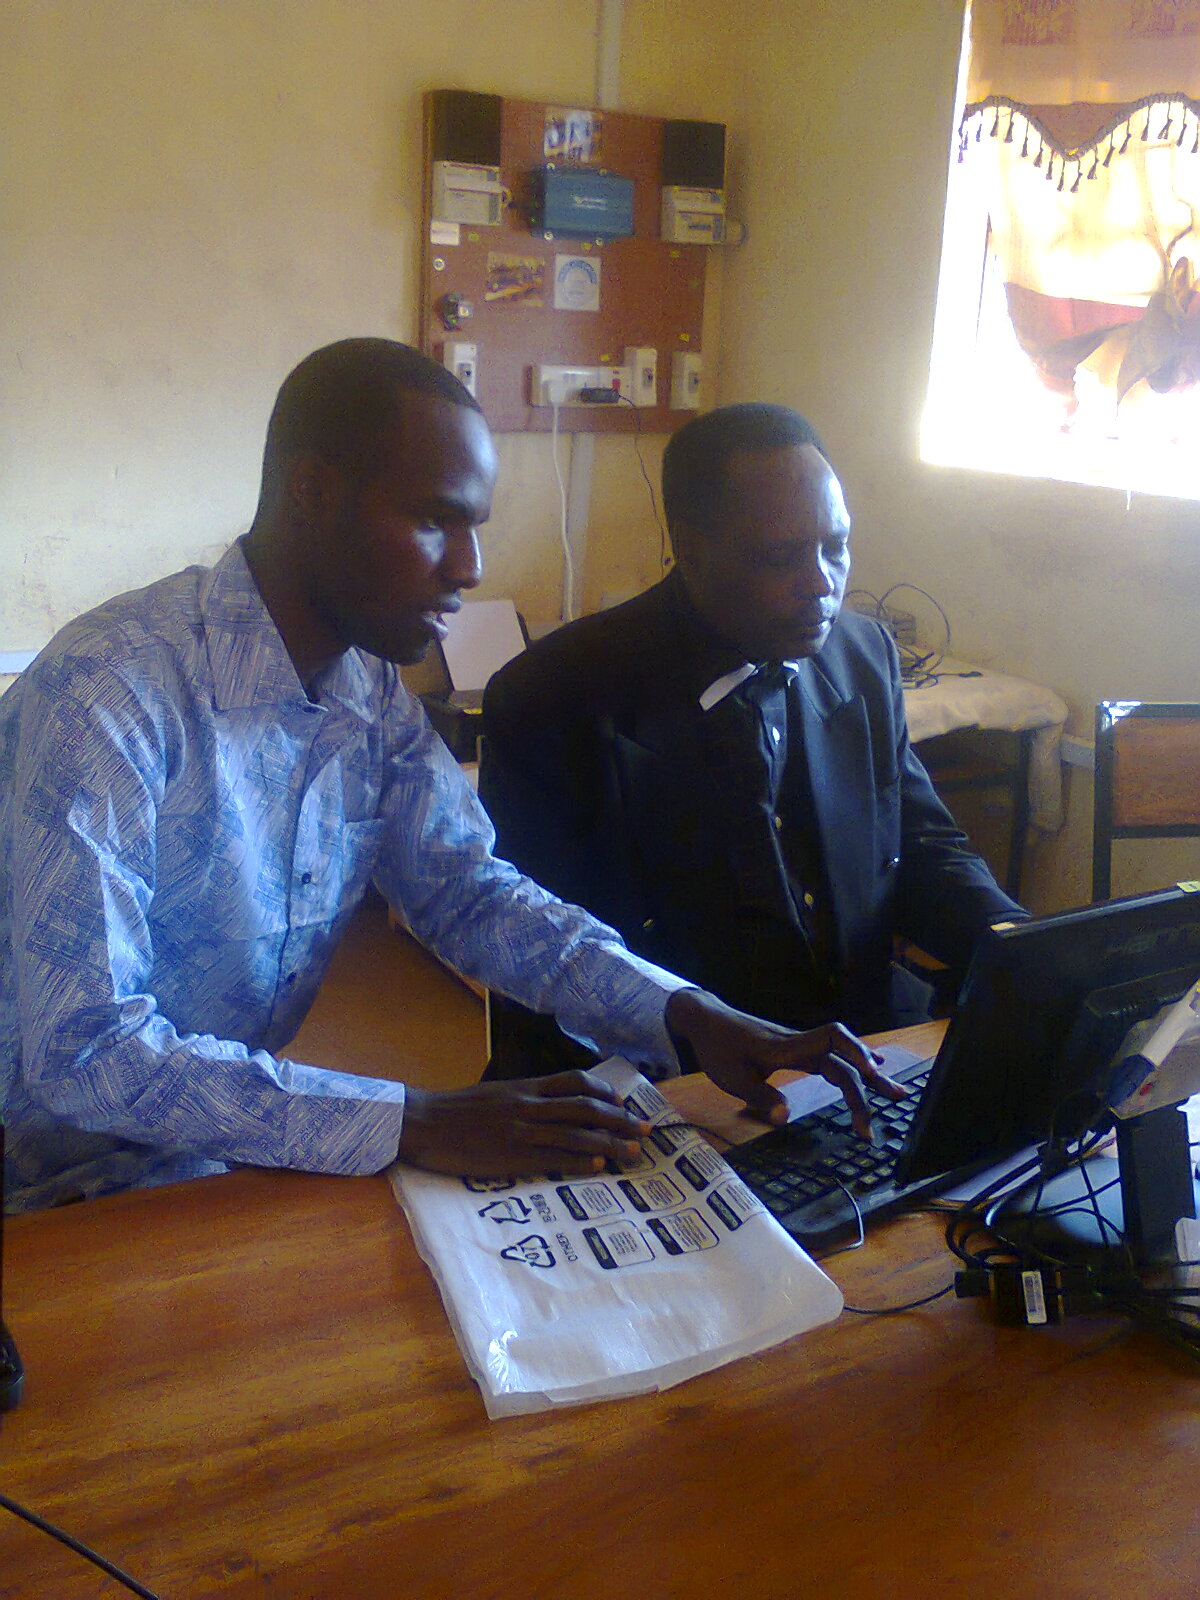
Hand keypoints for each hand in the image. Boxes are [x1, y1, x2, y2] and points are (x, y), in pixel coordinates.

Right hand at [397, 1070, 651, 1177]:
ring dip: (611, 1142)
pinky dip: (580, 1160)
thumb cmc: (456, 1111)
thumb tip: (550, 1105)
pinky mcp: (511, 1156)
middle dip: (620, 1118)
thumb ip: (523, 1098)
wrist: (423, 1122)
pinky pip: (554, 1158)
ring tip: (634, 1152)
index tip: (623, 1102)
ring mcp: (521, 1130)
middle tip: (645, 1128)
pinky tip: (599, 1165)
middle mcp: (528, 1104)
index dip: (604, 1091)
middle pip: (586, 1107)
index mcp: (525, 1087)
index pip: (575, 1081)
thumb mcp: (495, 1094)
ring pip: (577, 1133)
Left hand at [664, 988, 905, 1138]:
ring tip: (896, 1092)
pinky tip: (872, 1068)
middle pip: (845, 1057)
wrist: (707, 1021)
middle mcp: (802, 1044)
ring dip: (868, 1074)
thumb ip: (760, 1097)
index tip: (870, 1078)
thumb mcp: (733, 1078)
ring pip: (842, 1057)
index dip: (855, 1054)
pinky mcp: (797, 1050)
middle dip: (869, 1082)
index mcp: (790, 1047)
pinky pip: (833, 1055)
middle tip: (894, 1103)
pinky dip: (854, 1061)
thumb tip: (786, 1118)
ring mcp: (801, 1046)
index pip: (833, 1042)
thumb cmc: (719, 1048)